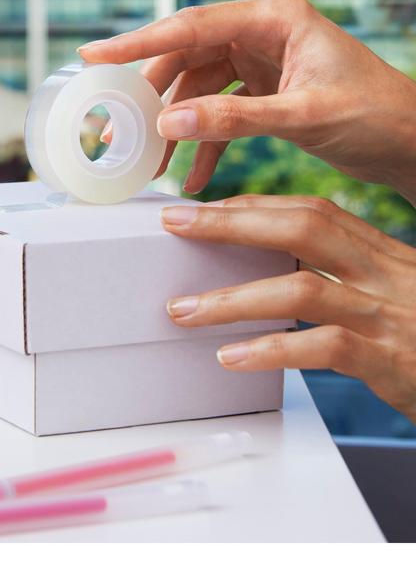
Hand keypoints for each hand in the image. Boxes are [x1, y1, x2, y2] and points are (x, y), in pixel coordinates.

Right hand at [81, 0, 415, 203]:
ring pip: (197, 90)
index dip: (138, 43)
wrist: (412, 141)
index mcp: (274, 19)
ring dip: (175, 128)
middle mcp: (263, 33)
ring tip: (152, 165)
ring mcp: (262, 62)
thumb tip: (167, 122)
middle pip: (186, 59)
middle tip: (119, 132)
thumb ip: (232, 119)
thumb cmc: (377, 115)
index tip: (94, 55)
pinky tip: (194, 177)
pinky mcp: (263, 90)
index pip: (191, 26)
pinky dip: (205, 144)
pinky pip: (218, 113)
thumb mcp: (302, 116)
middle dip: (152, 99)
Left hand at [161, 194, 415, 421]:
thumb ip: (340, 278)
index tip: (205, 209)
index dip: (255, 206)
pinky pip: (323, 347)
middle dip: (232, 225)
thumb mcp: (389, 294)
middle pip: (303, 227)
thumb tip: (268, 271)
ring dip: (233, 298)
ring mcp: (388, 315)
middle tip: (175, 226)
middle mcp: (384, 274)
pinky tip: (230, 357)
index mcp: (379, 253)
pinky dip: (271, 350)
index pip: (312, 211)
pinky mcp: (391, 360)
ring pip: (302, 288)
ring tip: (182, 309)